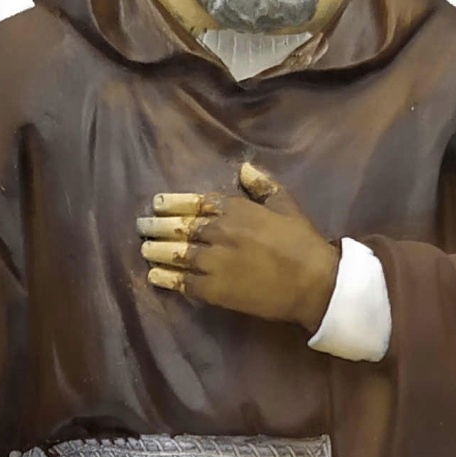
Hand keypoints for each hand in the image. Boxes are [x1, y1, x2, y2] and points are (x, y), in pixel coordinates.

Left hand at [137, 160, 339, 331]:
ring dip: (156, 250)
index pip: (194, 202)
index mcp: (235, 208)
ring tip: (144, 249)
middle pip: (178, 227)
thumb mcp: (285, 204)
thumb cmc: (302, 242)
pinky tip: (153, 276)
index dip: (172, 203)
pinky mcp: (214, 289)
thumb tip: (243, 168)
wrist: (313, 282)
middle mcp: (218, 231)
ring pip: (175, 253)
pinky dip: (166, 278)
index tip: (157, 204)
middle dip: (156, 226)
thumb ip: (262, 185)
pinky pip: (182, 281)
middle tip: (142, 226)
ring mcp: (213, 261)